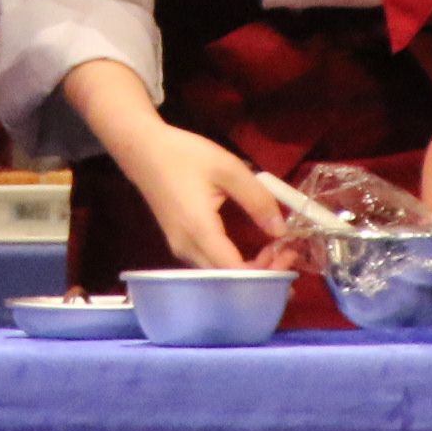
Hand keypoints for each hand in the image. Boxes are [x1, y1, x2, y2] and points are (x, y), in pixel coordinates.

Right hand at [104, 117, 280, 267]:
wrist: (142, 150)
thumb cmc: (184, 155)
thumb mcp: (228, 168)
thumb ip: (257, 199)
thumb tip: (281, 231)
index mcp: (199, 230)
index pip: (236, 271)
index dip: (266, 271)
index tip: (289, 252)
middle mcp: (187, 248)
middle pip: (229, 280)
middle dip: (263, 274)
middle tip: (288, 252)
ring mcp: (180, 249)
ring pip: (220, 276)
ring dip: (251, 270)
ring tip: (277, 251)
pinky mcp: (180, 244)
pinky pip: (212, 266)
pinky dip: (236, 265)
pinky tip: (254, 252)